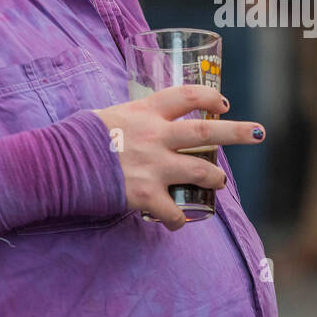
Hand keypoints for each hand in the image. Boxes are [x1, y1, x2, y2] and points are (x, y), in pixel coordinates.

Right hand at [93, 85, 264, 230]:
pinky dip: (180, 219)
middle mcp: (156, 135)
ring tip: (219, 182)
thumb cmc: (78, 140)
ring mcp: (154, 166)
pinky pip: (175, 212)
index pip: (187, 95)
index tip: (223, 104)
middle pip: (209, 132)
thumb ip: (132, 121)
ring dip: (216, 178)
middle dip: (239, 132)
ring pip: (203, 171)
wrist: (56, 166)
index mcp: (146, 111)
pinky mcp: (146, 195)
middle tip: (259, 133)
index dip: (210, 97)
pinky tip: (179, 221)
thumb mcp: (109, 117)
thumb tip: (141, 126)